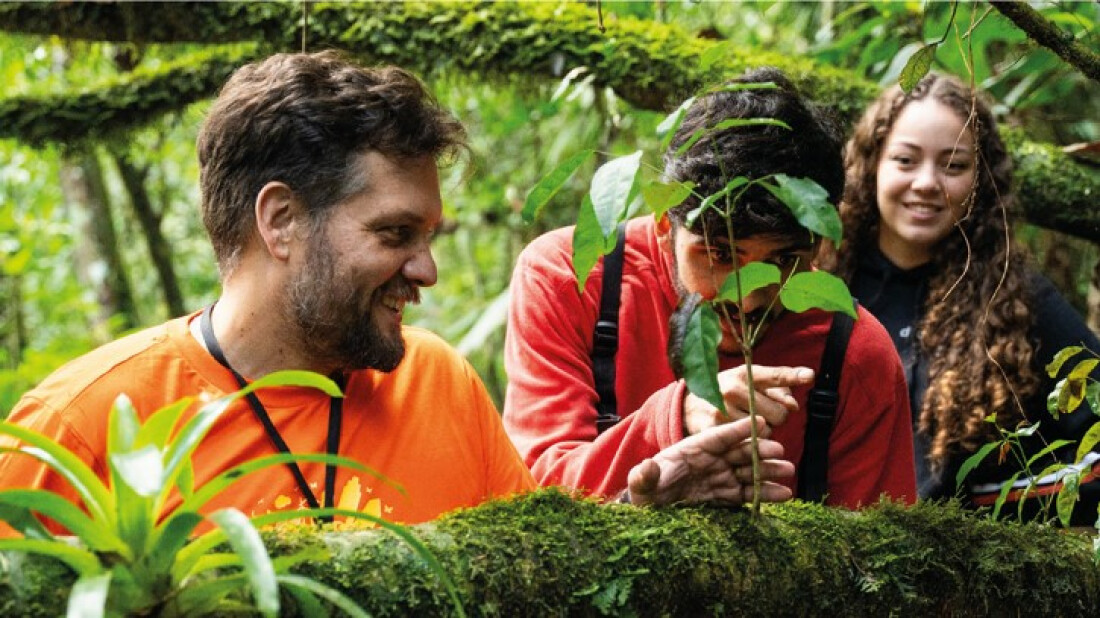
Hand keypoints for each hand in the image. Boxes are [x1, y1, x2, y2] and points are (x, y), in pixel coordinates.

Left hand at [626, 417, 794, 506]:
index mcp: (691, 450)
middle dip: (759, 450)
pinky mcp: (726, 496)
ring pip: (748, 471)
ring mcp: (720, 478)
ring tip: (787, 471)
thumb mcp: (640, 484)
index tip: (757, 421)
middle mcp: (710, 461)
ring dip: (768, 471)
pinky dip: (766, 493)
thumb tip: (647, 466)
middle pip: (738, 452)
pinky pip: (749, 493)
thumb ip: (644, 475)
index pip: (717, 436)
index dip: (736, 429)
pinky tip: (784, 494)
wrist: (651, 511)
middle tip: (779, 450)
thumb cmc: (645, 492)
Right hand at [683, 365, 813, 435]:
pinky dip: (749, 444)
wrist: (689, 404)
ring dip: (763, 433)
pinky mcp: (714, 431)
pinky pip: (748, 446)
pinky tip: (740, 437)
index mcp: (743, 375)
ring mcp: (722, 411)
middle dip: (777, 418)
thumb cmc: (727, 390)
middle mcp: (732, 390)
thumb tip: (793, 405)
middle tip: (764, 415)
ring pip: (765, 433)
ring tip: (748, 425)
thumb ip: (776, 388)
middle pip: (778, 414)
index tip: (809, 375)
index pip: (773, 376)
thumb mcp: (748, 381)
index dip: (792, 376)